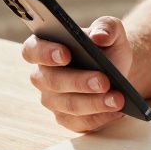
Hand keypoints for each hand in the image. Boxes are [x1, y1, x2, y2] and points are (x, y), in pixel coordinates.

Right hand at [21, 16, 133, 132]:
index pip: (32, 50)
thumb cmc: (106, 48)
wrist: (117, 70)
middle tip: (104, 81)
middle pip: (52, 81)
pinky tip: (117, 110)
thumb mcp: (111, 30)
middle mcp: (43, 76)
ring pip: (69, 105)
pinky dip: (101, 117)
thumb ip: (106, 27)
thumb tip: (100, 36)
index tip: (65, 53)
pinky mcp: (67, 119)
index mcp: (44, 47)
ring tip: (118, 98)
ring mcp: (53, 100)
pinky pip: (80, 123)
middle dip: (79, 82)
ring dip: (95, 103)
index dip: (45, 53)